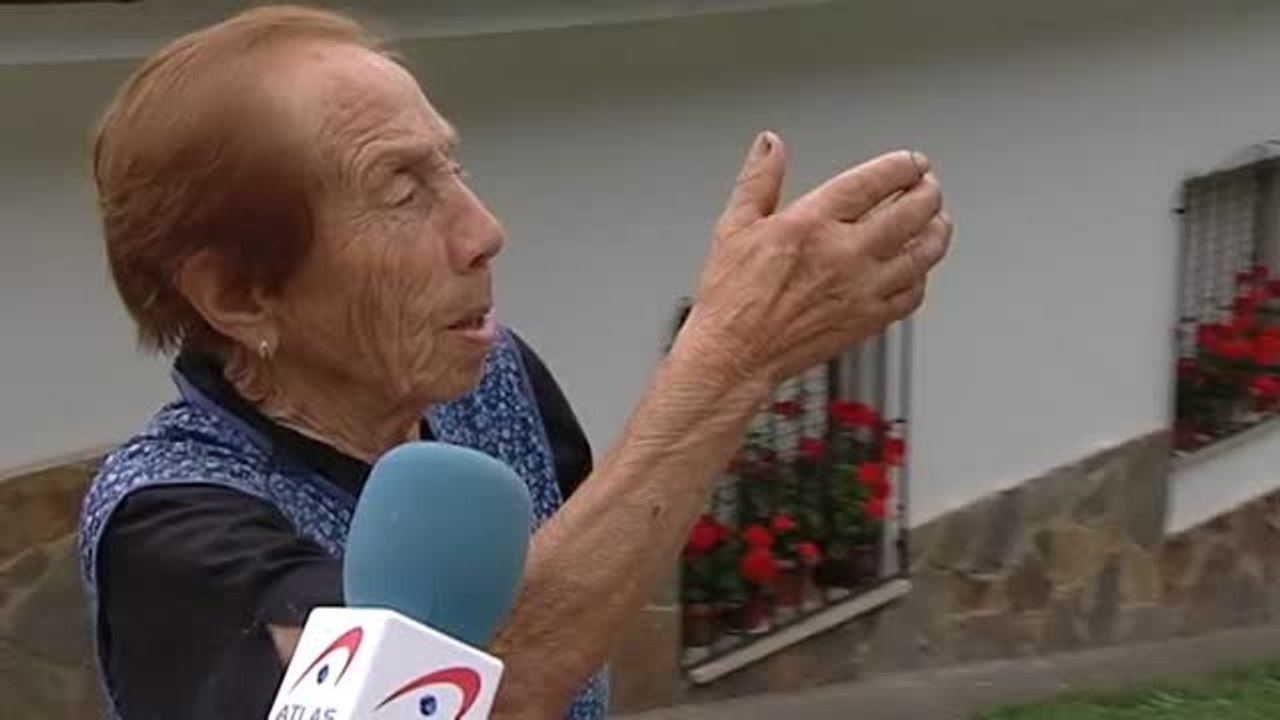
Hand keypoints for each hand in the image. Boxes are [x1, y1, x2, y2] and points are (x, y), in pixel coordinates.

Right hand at [681, 131, 950, 382]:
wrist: (735, 355)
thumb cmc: (732, 298)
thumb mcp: (735, 226)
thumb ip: (759, 179)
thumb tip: (770, 144)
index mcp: (812, 223)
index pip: (875, 181)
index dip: (903, 165)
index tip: (910, 163)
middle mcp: (844, 254)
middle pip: (912, 212)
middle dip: (928, 192)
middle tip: (928, 185)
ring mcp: (862, 289)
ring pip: (923, 253)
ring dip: (937, 230)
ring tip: (937, 220)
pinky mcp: (868, 320)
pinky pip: (913, 294)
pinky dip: (922, 276)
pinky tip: (917, 268)